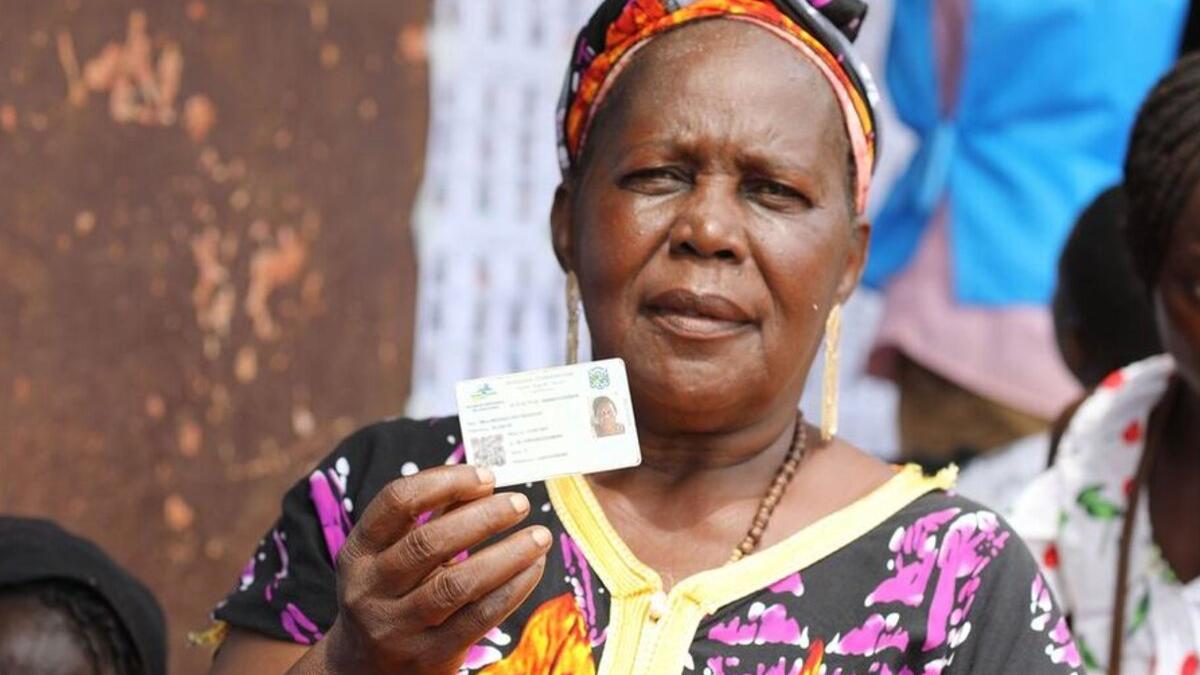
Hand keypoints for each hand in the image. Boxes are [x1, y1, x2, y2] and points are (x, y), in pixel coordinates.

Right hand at [310, 465, 550, 674]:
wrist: (365, 670)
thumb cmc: (391, 596)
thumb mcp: (392, 556)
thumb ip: (433, 518)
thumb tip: (484, 482)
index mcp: (358, 552)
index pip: (396, 502)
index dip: (444, 481)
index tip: (486, 476)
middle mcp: (368, 590)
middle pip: (429, 542)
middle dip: (483, 517)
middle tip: (520, 504)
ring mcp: (397, 628)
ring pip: (457, 584)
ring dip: (507, 555)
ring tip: (539, 537)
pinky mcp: (429, 657)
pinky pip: (479, 617)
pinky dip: (512, 589)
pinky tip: (532, 569)